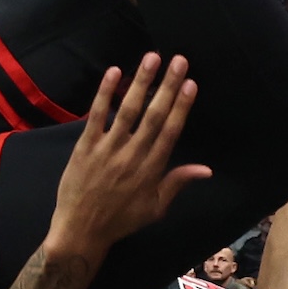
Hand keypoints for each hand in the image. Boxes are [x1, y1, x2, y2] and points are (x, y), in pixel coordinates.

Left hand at [45, 55, 204, 256]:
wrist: (81, 230)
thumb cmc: (121, 219)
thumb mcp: (155, 207)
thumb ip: (177, 182)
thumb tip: (207, 169)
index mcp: (152, 169)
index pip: (170, 131)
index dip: (181, 106)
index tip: (191, 83)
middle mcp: (132, 155)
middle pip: (153, 115)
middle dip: (168, 86)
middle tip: (179, 61)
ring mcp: (108, 149)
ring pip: (128, 110)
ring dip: (141, 82)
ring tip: (152, 58)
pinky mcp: (85, 146)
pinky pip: (97, 115)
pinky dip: (105, 93)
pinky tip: (114, 72)